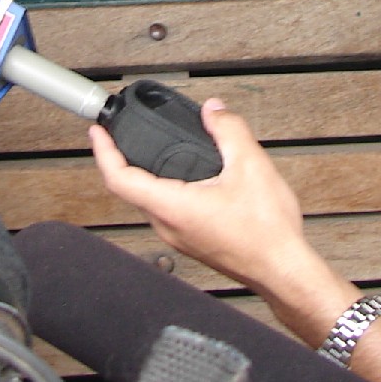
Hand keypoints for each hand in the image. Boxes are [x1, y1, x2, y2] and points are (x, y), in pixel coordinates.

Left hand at [90, 98, 322, 300]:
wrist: (283, 270)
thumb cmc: (267, 232)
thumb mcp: (251, 166)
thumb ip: (229, 131)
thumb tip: (214, 111)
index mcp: (173, 206)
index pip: (120, 178)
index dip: (104, 151)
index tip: (97, 133)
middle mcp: (168, 225)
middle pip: (131, 188)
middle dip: (123, 158)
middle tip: (121, 134)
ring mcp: (179, 236)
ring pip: (150, 200)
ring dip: (147, 174)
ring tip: (151, 150)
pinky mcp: (192, 240)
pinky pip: (168, 209)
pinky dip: (166, 187)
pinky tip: (185, 175)